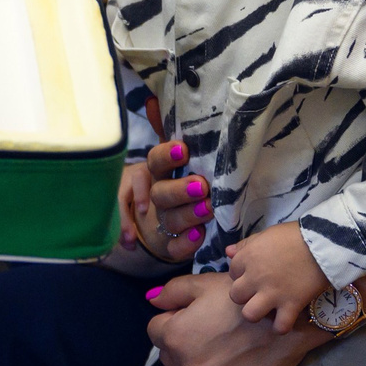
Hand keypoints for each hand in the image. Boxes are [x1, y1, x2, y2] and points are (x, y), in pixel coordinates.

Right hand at [119, 140, 211, 260]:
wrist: (193, 215)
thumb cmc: (202, 176)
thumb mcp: (200, 160)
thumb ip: (199, 145)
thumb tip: (199, 118)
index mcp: (163, 172)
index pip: (156, 160)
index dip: (166, 156)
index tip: (183, 150)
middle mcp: (161, 195)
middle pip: (160, 193)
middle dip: (179, 190)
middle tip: (202, 186)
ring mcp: (165, 220)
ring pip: (169, 219)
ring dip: (188, 214)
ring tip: (209, 209)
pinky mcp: (173, 243)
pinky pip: (174, 246)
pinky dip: (185, 243)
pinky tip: (198, 234)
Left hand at [145, 271, 321, 365]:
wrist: (286, 321)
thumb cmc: (244, 299)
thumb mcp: (205, 284)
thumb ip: (172, 291)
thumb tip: (151, 302)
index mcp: (175, 334)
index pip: (154, 332)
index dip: (171, 322)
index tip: (190, 318)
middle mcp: (185, 364)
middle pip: (166, 360)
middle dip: (178, 348)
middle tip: (204, 337)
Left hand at [223, 222, 331, 332]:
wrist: (323, 243)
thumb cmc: (295, 235)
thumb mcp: (267, 234)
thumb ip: (246, 244)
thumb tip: (228, 252)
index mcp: (248, 258)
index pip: (232, 272)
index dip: (242, 274)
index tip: (253, 274)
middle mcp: (255, 278)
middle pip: (235, 296)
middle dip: (245, 295)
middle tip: (258, 292)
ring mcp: (272, 294)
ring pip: (250, 314)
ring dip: (257, 313)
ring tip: (267, 309)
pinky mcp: (291, 305)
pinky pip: (280, 326)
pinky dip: (282, 326)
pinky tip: (285, 319)